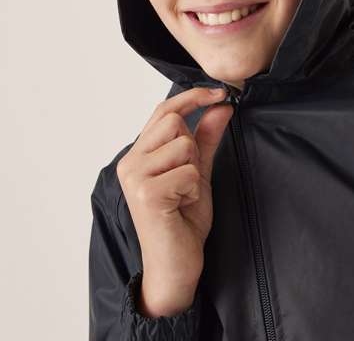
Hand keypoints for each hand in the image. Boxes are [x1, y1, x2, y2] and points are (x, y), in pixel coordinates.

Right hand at [116, 86, 233, 315]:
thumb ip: (206, 138)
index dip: (192, 97)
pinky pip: (188, 171)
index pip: (163, 110)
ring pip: (183, 145)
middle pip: (174, 122)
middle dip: (192, 148)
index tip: (219, 92)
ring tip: (183, 196)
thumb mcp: (198, 172)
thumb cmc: (182, 221)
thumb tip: (221, 106)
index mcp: (138, 154)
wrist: (175, 265)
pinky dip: (194, 190)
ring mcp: (134, 177)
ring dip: (194, 172)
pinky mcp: (146, 193)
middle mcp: (129, 162)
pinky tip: (181, 207)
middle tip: (188, 179)